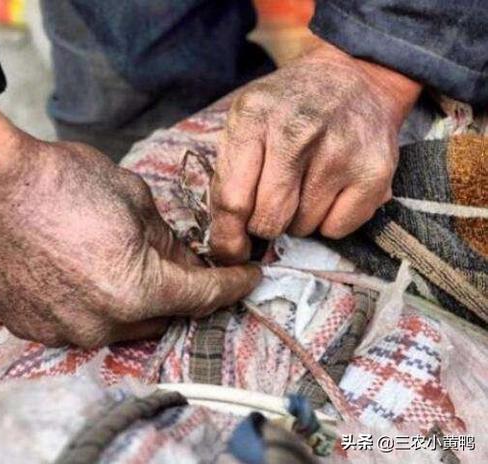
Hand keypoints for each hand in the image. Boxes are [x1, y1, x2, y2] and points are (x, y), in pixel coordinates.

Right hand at [0, 107, 259, 346]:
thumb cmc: (61, 182)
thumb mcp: (134, 199)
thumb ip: (167, 239)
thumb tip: (183, 258)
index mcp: (139, 290)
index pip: (204, 296)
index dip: (232, 285)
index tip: (248, 278)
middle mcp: (104, 324)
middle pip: (165, 316)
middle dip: (181, 292)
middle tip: (186, 266)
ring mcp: (66, 332)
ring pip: (123, 324)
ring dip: (137, 301)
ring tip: (128, 266)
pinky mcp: (35, 328)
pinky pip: (82, 323)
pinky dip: (96, 304)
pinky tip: (85, 274)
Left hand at [210, 41, 421, 263]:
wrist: (351, 78)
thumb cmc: (287, 110)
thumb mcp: (245, 121)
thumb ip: (228, 176)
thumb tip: (227, 241)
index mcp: (255, 117)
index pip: (233, 199)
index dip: (228, 235)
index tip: (229, 250)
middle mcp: (299, 131)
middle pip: (268, 219)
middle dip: (263, 225)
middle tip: (270, 208)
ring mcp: (341, 151)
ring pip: (302, 228)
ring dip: (297, 220)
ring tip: (303, 186)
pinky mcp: (375, 172)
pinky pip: (337, 229)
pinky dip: (329, 221)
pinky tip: (329, 191)